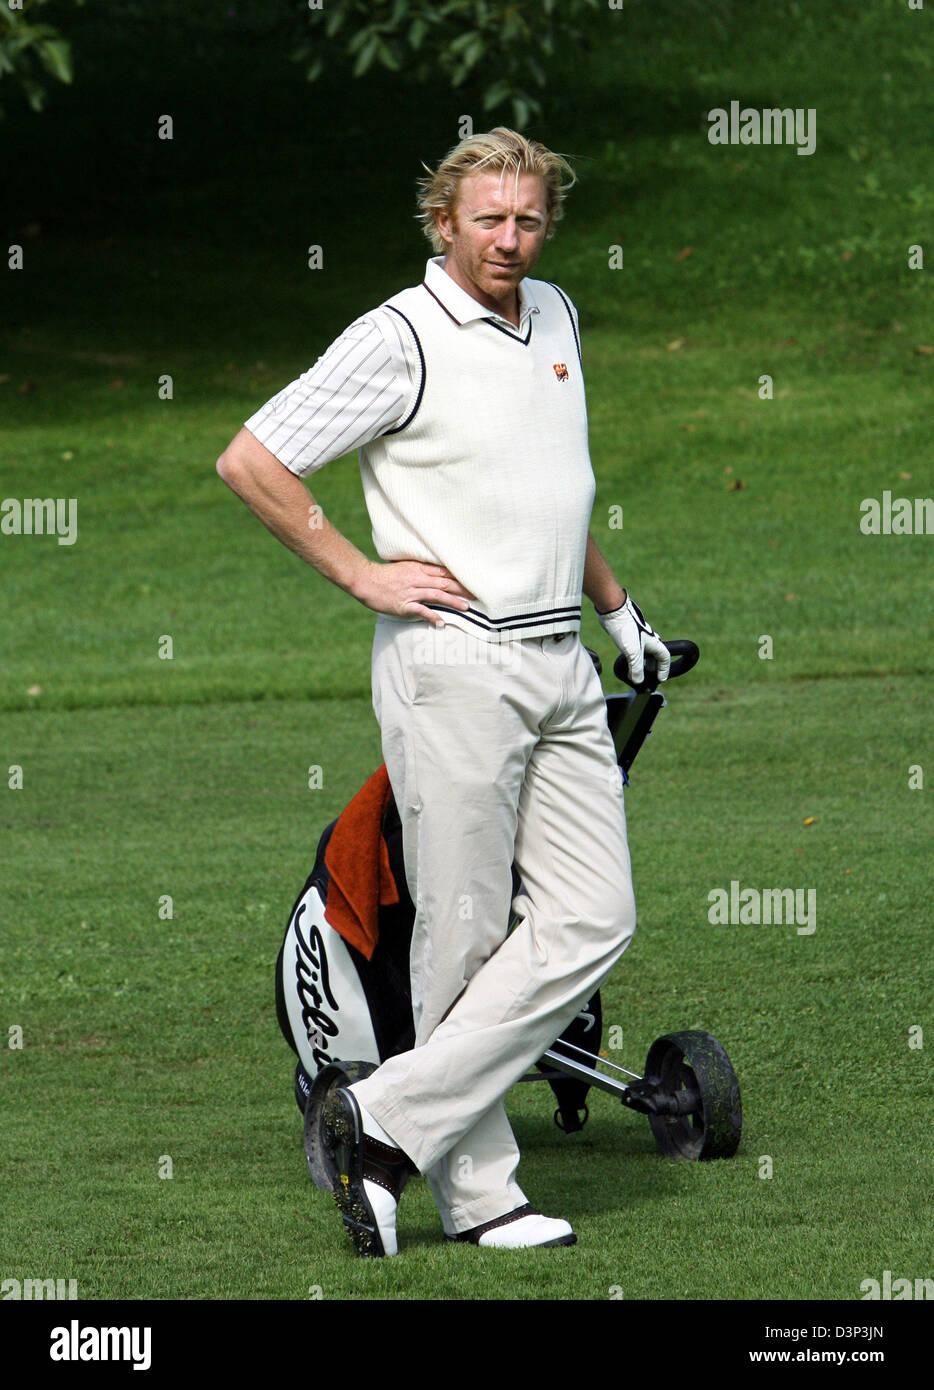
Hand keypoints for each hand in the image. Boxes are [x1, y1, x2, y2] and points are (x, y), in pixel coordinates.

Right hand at [355, 559, 475, 626]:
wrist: (366, 580)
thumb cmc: (386, 574)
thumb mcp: (406, 566)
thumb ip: (421, 569)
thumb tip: (437, 573)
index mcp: (419, 568)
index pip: (444, 572)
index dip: (460, 577)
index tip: (473, 581)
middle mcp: (418, 579)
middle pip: (445, 583)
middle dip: (462, 589)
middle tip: (478, 595)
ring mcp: (411, 592)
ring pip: (437, 595)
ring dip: (453, 602)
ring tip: (467, 608)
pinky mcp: (404, 604)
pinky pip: (421, 610)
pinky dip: (432, 616)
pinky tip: (442, 623)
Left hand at [597, 595, 669, 685]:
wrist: (614, 610)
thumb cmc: (626, 629)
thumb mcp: (632, 653)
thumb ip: (636, 669)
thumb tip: (637, 681)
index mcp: (654, 643)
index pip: (664, 658)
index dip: (664, 669)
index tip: (661, 679)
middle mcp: (649, 638)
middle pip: (655, 655)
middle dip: (653, 667)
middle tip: (649, 677)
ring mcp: (639, 635)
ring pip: (645, 651)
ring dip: (643, 661)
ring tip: (637, 670)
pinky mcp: (629, 632)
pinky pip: (635, 647)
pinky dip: (634, 655)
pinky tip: (627, 658)